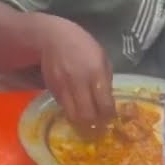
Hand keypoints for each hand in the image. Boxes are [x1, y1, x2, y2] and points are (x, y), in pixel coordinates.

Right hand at [33, 13, 116, 130]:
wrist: (54, 38)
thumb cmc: (83, 45)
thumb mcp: (102, 57)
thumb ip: (106, 79)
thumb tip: (108, 101)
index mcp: (96, 73)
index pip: (105, 104)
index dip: (109, 116)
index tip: (112, 119)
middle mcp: (79, 82)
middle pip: (87, 115)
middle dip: (95, 125)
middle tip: (100, 127)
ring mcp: (63, 87)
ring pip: (73, 116)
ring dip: (82, 123)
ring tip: (88, 123)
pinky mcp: (53, 89)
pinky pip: (64, 107)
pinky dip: (72, 111)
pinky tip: (77, 108)